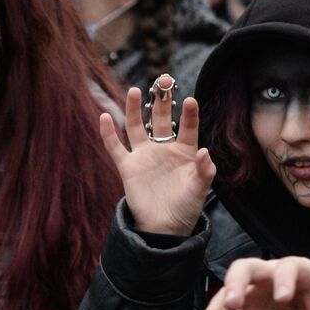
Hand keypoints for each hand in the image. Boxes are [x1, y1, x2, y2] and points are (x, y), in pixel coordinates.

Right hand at [99, 79, 215, 236]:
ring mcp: (145, 156)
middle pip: (162, 120)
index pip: (189, 128)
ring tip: (136, 91)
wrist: (165, 228)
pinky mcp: (128, 167)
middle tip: (163, 81)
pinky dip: (108, 133)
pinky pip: (115, 147)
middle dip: (162, 102)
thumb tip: (205, 152)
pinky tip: (104, 117)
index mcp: (185, 152)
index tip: (190, 100)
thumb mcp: (199, 190)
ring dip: (135, 110)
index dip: (190, 115)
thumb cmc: (186, 207)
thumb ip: (204, 171)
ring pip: (137, 127)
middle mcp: (164, 149)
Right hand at [196, 256, 309, 309]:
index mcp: (298, 269)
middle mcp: (269, 275)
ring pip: (227, 296)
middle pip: (244, 268)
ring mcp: (253, 290)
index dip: (284, 280)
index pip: (288, 267)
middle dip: (235, 285)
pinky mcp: (246, 309)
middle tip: (232, 305)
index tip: (282, 299)